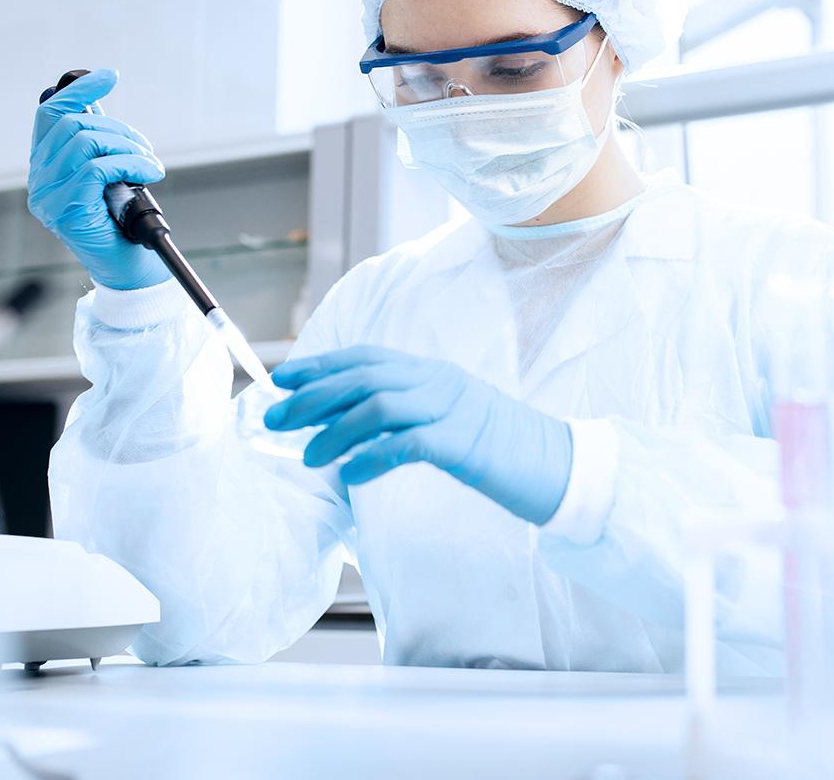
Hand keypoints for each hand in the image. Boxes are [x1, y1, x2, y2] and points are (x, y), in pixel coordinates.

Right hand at [28, 68, 170, 290]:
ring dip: (128, 147)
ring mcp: (47, 196)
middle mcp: (38, 180)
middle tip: (145, 149)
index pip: (50, 114)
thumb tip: (96, 104)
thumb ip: (97, 144)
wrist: (129, 270)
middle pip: (73, 125)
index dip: (79, 90)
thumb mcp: (108, 175)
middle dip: (118, 129)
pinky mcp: (65, 210)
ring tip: (150, 164)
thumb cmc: (121, 223)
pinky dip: (131, 163)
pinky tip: (150, 172)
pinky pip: (98, 167)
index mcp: (44, 167)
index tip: (110, 77)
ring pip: (85, 142)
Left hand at [265, 346, 572, 524]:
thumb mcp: (446, 420)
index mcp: (431, 372)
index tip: (282, 381)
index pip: (365, 358)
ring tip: (308, 457)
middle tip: (275, 420)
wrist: (557, 466)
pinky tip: (351, 475)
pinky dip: (372, 458)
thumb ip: (405, 415)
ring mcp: (452, 408)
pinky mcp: (463, 443)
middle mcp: (438, 380)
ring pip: (378, 406)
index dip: (320, 366)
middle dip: (312, 397)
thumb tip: (346, 428)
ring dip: (335, 431)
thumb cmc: (497, 450)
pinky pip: (406, 444)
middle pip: (362, 377)